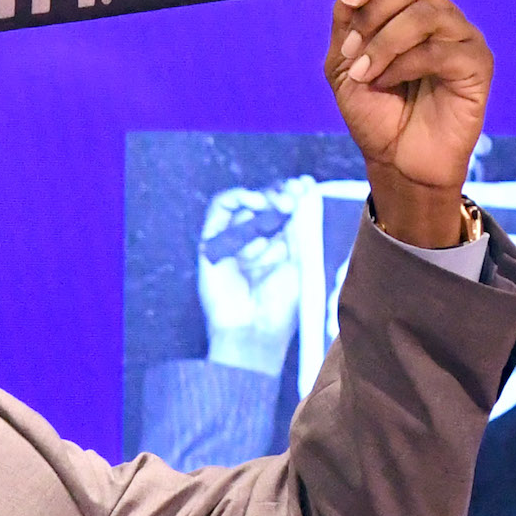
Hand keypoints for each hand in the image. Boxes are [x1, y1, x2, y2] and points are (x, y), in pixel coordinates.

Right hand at [199, 180, 305, 376]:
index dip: (293, 191)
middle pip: (264, 200)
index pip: (284, 206)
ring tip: (277, 212)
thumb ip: (301, 223)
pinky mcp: (209, 242)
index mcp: (280, 242)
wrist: (254, 331)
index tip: (306, 185)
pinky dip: (236, 201)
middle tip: (290, 199)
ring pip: (245, 205)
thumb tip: (306, 185)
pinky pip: (219, 210)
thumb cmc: (281, 304)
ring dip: (263, 206)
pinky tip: (254, 204)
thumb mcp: (300, 258)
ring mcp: (232, 241)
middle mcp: (255, 239)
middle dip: (279, 194)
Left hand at [326, 0, 490, 247]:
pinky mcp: (477, 62)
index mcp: (403, 8)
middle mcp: (435, 14)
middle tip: (352, 51)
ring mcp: (459, 36)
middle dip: (371, 16)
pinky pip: (439, 50)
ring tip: (364, 73)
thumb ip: (344, 24)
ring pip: (423, 15)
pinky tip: (386, 83)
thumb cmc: (374, 112)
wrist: (395, 158)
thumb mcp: (343, 65)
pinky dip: (403, 65)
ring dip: (383, 44)